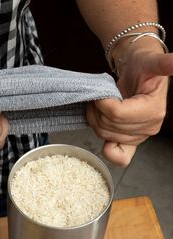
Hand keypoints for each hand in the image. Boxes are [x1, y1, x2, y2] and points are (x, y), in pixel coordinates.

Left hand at [87, 38, 172, 165]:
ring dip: (96, 120)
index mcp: (154, 110)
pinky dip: (108, 150)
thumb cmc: (143, 66)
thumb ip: (162, 64)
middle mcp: (149, 127)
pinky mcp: (131, 141)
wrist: (140, 73)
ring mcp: (139, 137)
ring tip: (98, 105)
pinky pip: (120, 157)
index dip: (102, 104)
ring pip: (106, 136)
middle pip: (110, 127)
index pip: (117, 114)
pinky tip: (104, 135)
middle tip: (97, 97)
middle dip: (97, 111)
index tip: (100, 93)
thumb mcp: (150, 61)